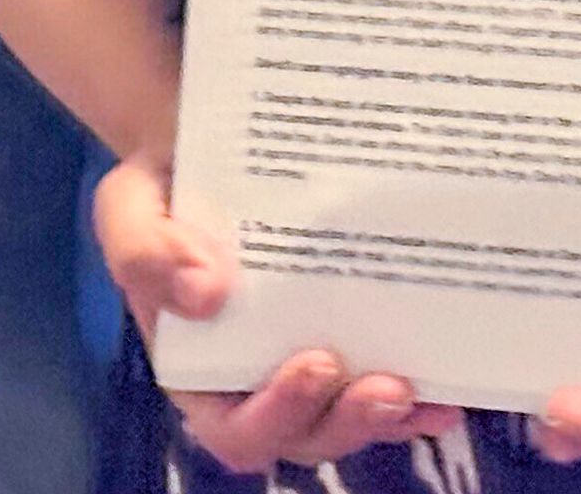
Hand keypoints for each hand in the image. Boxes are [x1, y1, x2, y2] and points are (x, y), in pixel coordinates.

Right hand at [91, 152, 449, 469]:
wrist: (220, 146)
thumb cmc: (168, 187)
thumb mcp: (129, 206)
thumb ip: (145, 252)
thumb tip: (205, 292)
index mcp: (199, 367)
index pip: (234, 425)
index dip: (276, 413)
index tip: (314, 363)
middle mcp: (256, 379)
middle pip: (304, 435)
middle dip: (346, 421)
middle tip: (387, 386)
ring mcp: (311, 361)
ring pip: (350, 417)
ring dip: (390, 417)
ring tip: (422, 390)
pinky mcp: (355, 337)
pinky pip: (389, 383)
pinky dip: (420, 395)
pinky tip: (451, 385)